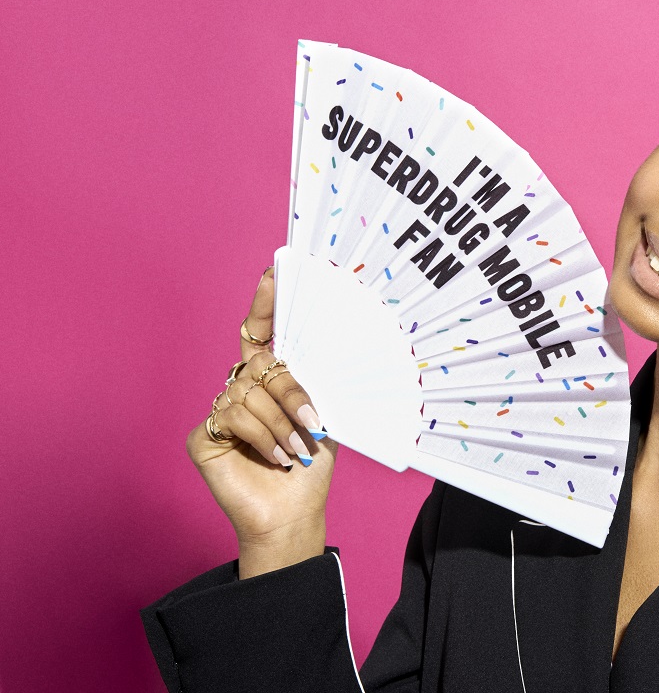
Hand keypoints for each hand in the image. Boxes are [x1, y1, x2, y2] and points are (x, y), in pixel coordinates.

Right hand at [186, 267, 336, 576]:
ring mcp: (220, 411)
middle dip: (291, 390)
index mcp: (271, 380)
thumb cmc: (310, 463)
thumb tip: (329, 346)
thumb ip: (314, 382)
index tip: (272, 273)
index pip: (261, 333)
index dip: (265, 304)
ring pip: (247, 392)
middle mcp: (241, 389)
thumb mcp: (322, 415)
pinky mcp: (202, 436)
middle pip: (258, 362)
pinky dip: (261, 437)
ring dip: (280, 423)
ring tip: (298, 450)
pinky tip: (276, 457)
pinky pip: (231, 417)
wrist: (293, 512)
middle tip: (313, 420)